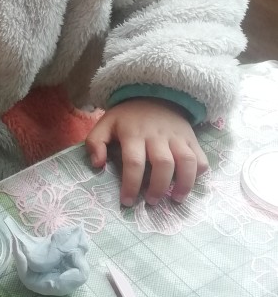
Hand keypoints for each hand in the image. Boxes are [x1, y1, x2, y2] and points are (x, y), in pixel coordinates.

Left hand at [85, 99, 207, 206]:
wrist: (154, 94)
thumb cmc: (127, 117)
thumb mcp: (105, 124)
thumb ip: (95, 142)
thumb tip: (97, 165)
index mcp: (133, 133)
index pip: (133, 162)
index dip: (131, 184)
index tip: (127, 201)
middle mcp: (157, 135)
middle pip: (162, 164)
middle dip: (158, 187)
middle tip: (151, 202)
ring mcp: (177, 136)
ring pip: (186, 161)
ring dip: (184, 183)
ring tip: (176, 199)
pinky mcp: (191, 138)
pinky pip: (201, 156)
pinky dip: (199, 172)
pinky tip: (189, 182)